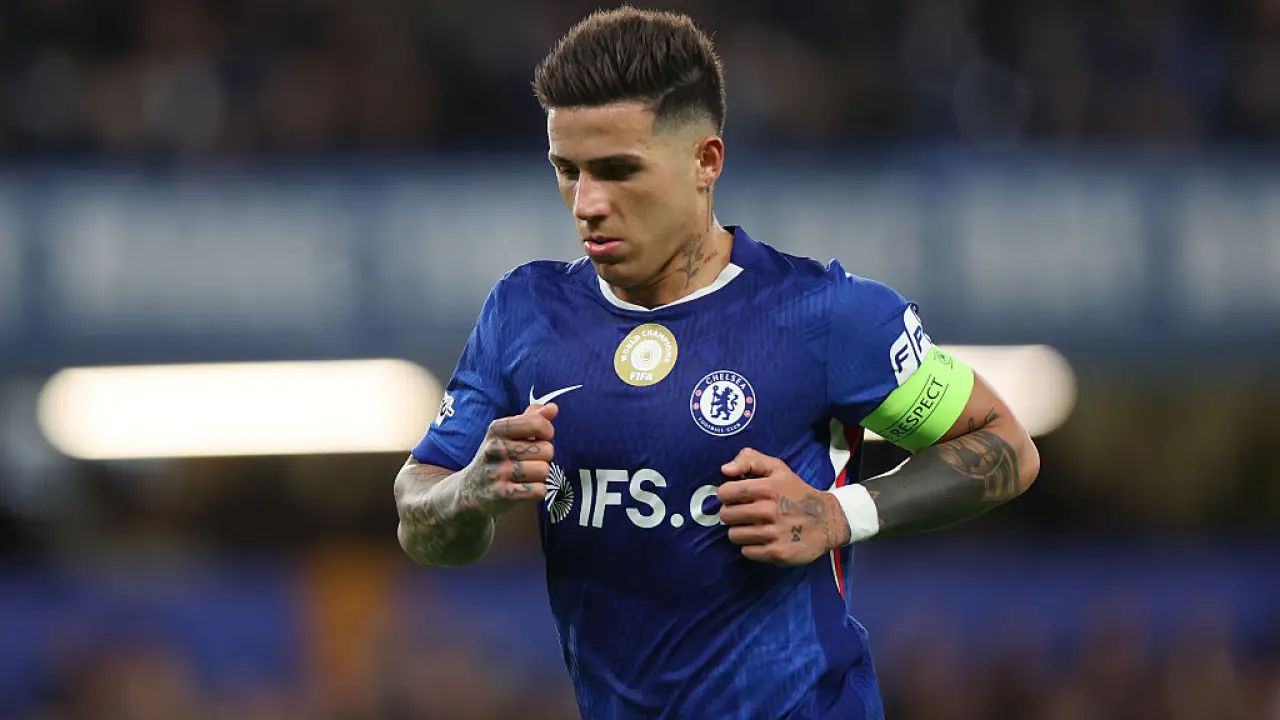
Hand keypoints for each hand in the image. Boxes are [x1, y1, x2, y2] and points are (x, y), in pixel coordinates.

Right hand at [460, 403, 557, 516]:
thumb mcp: (507, 434)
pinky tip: (526, 488)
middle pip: (546, 449)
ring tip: (527, 474)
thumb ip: (531, 419)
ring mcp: (498, 472)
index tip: (541, 437)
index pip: (536, 423)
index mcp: (497, 429)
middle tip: (530, 460)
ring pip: (543, 470)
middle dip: (544, 456)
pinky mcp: (502, 494)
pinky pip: (539, 490)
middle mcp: (496, 448)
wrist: (470, 490)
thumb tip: (553, 408)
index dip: (547, 431)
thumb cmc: (496, 457)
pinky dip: (538, 490)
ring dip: (541, 475)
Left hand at [717, 448, 851, 565]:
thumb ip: (750, 460)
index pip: (725, 492)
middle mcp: (768, 511)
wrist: (827, 520)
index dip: (727, 495)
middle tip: (746, 513)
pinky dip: (752, 547)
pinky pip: (746, 552)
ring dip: (741, 531)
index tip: (736, 497)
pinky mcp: (776, 553)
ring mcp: (772, 534)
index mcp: (767, 488)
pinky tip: (764, 539)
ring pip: (734, 535)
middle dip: (732, 514)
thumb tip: (725, 469)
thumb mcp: (778, 468)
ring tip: (755, 526)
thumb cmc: (797, 492)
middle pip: (726, 515)